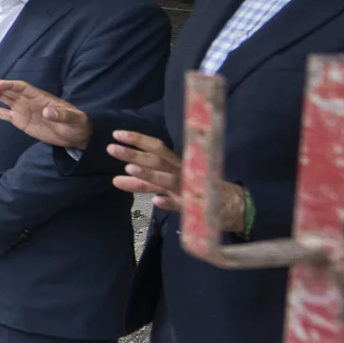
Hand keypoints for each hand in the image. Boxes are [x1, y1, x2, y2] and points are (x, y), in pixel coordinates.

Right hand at [0, 76, 91, 149]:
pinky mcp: (18, 120)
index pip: (21, 87)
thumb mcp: (73, 119)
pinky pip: (0, 114)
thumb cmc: (77, 124)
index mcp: (39, 96)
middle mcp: (27, 100)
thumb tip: (48, 111)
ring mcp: (21, 109)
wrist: (75, 135)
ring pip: (1, 98)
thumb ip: (61, 114)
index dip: (8, 85)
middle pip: (7, 89)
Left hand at [107, 132, 247, 231]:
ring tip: (130, 169)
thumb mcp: (166, 186)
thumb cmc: (195, 190)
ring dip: (150, 174)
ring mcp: (189, 189)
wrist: (232, 206)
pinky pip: (184, 205)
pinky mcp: (196, 208)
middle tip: (111, 148)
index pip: (156, 148)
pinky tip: (157, 202)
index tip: (116, 134)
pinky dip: (171, 203)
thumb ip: (142, 183)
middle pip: (157, 160)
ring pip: (169, 180)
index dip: (137, 140)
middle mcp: (181, 173)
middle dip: (134, 154)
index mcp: (175, 165)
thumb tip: (116, 179)